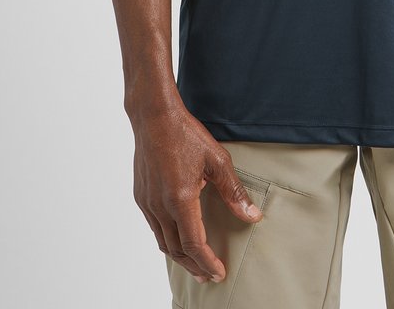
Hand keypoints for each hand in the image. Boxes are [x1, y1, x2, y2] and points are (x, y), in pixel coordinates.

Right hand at [131, 103, 263, 283]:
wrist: (154, 117)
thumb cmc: (186, 134)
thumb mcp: (217, 160)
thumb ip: (234, 191)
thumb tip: (252, 216)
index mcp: (180, 199)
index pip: (194, 244)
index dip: (208, 262)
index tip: (220, 272)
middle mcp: (160, 206)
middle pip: (176, 250)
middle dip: (194, 266)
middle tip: (209, 275)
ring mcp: (147, 202)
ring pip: (162, 242)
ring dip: (180, 256)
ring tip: (195, 264)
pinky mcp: (141, 196)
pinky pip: (154, 227)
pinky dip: (167, 240)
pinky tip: (178, 237)